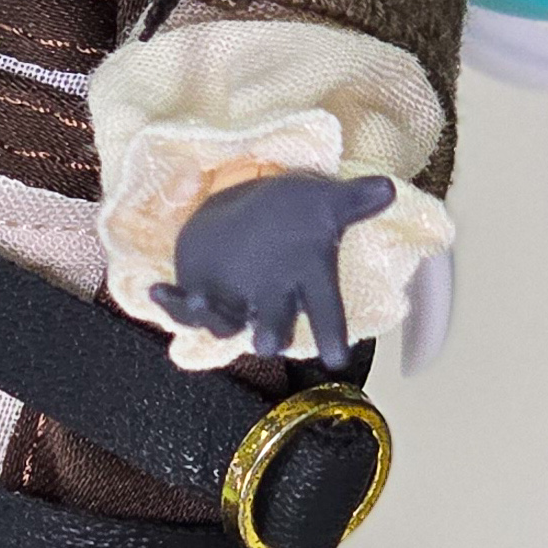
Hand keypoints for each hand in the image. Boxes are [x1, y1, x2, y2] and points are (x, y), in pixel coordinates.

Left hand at [150, 170, 395, 371]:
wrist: (252, 215)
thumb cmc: (295, 215)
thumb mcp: (324, 203)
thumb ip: (354, 200)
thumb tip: (390, 188)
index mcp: (306, 281)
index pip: (326, 310)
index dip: (332, 333)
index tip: (338, 358)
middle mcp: (273, 301)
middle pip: (273, 323)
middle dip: (268, 331)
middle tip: (266, 343)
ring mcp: (235, 302)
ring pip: (225, 321)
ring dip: (212, 316)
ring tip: (199, 303)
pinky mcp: (201, 295)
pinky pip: (183, 306)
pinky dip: (170, 301)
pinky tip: (157, 290)